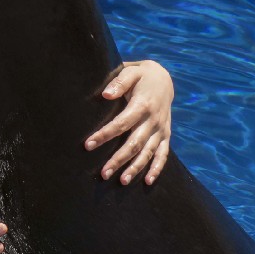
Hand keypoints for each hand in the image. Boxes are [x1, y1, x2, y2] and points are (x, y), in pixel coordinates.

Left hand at [84, 60, 173, 185]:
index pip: (121, 123)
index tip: (88, 145)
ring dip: (136, 168)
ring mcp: (161, 129)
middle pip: (135, 144)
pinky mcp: (166, 135)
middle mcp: (153, 120)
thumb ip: (119, 82)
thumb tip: (106, 95)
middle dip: (119, 160)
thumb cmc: (141, 76)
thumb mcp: (131, 71)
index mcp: (142, 105)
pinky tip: (148, 182)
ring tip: (122, 182)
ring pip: (148, 152)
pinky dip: (157, 168)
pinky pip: (163, 154)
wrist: (164, 79)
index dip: (105, 135)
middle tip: (103, 173)